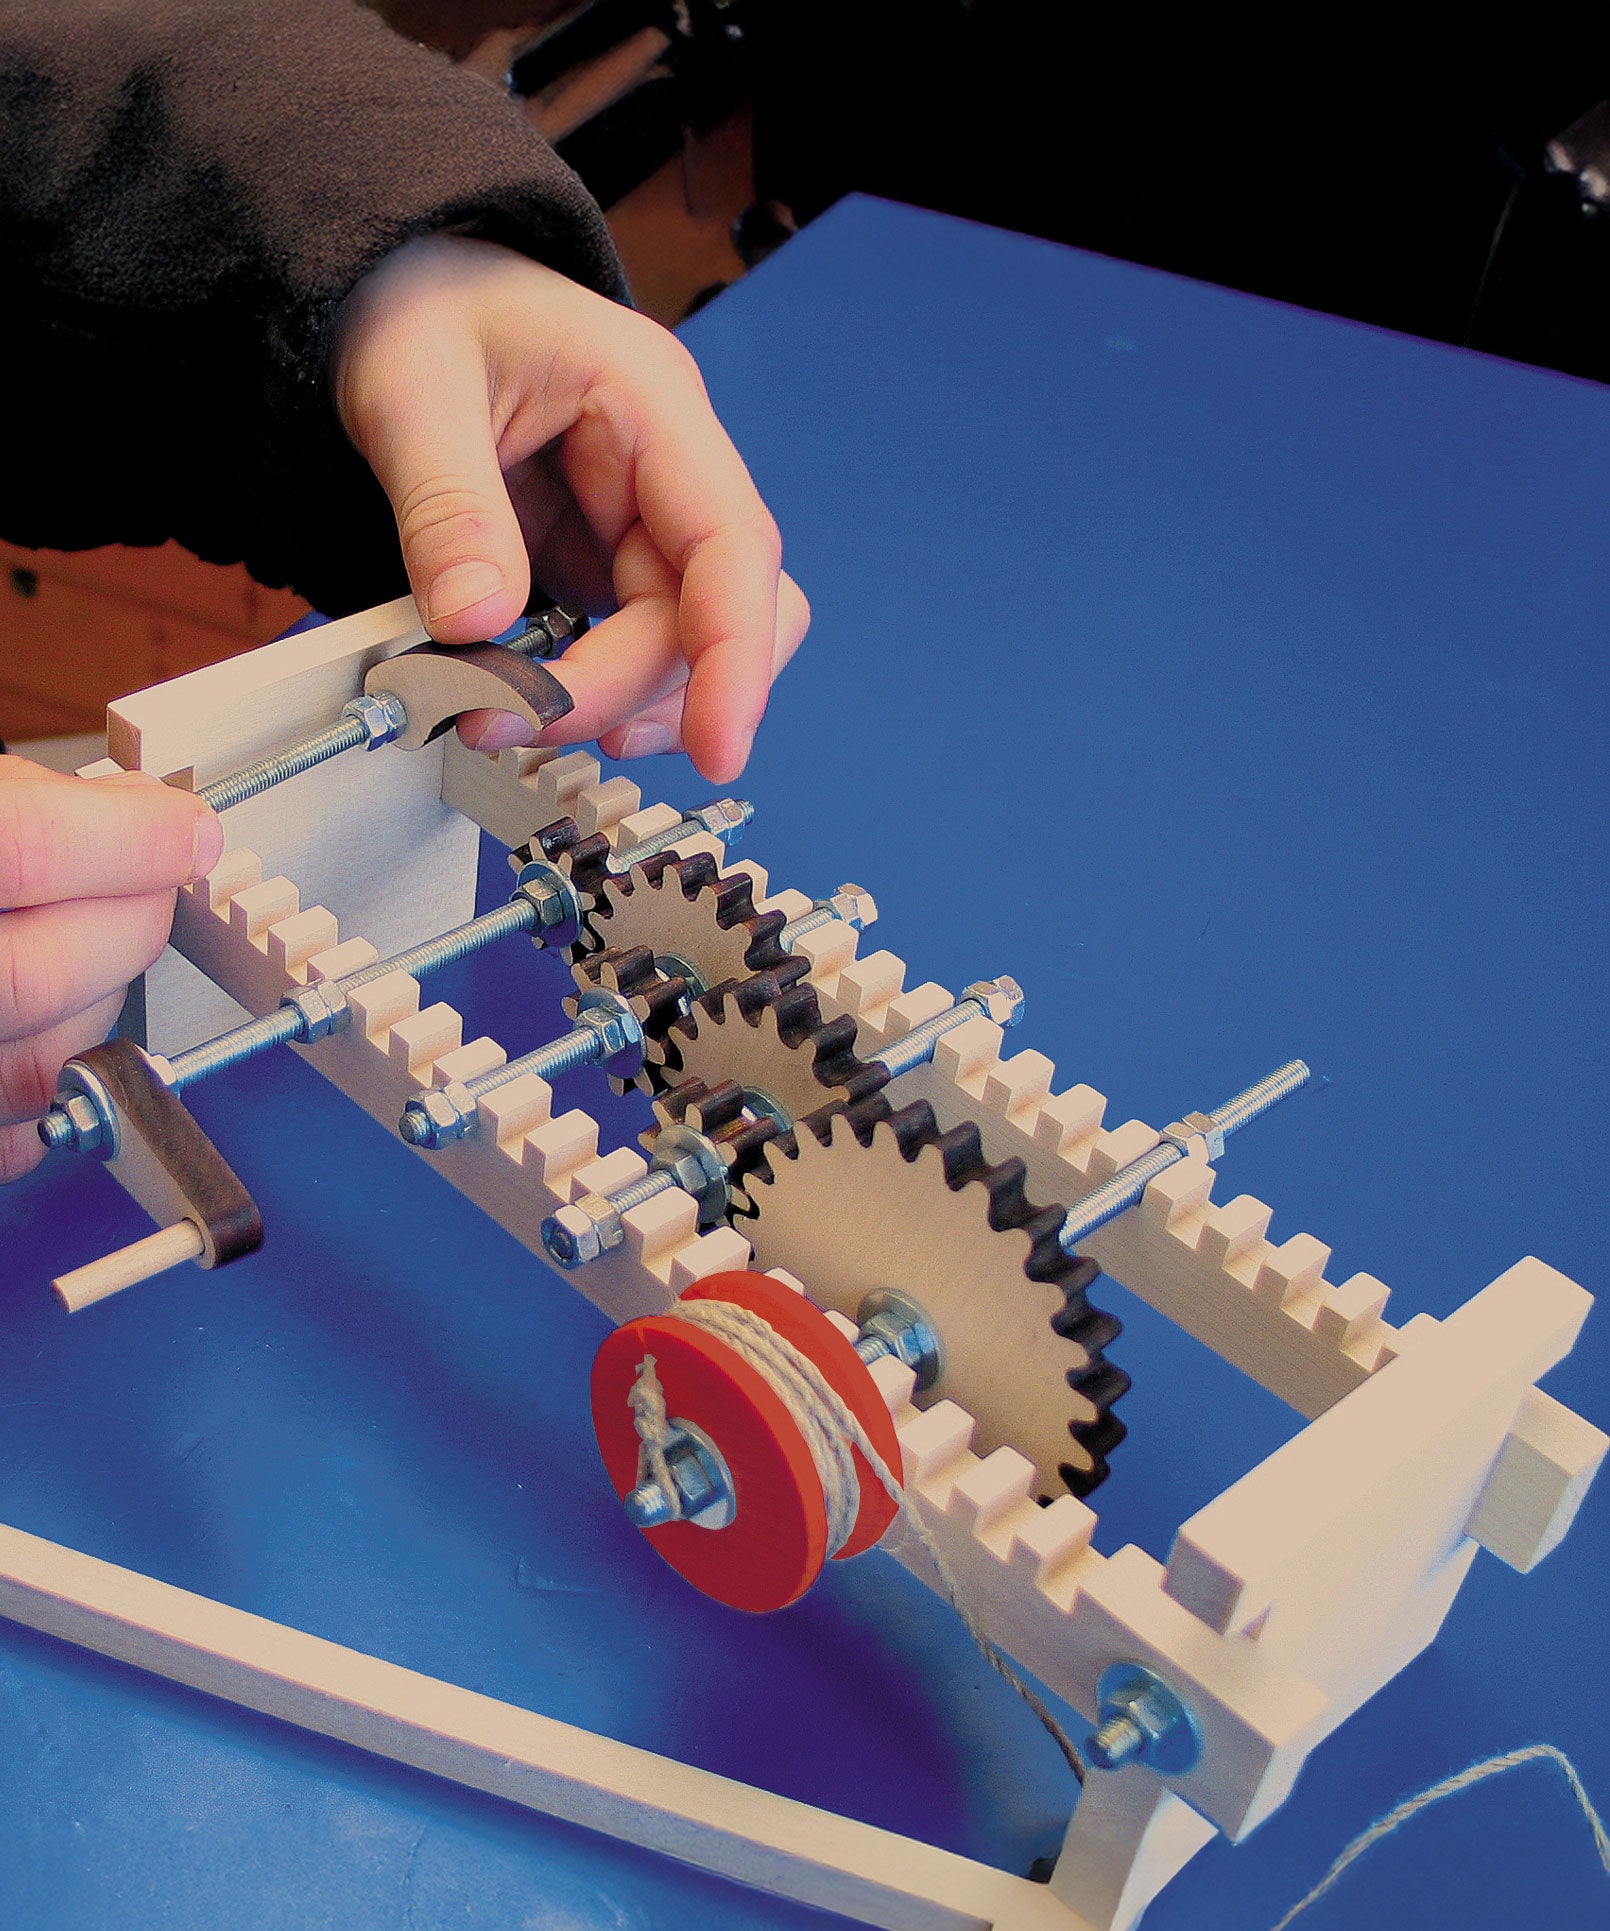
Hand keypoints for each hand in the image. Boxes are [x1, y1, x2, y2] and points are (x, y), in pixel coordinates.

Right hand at [0, 759, 221, 1181]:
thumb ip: (20, 806)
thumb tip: (133, 815)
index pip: (24, 850)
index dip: (129, 838)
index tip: (181, 831)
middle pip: (39, 975)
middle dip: (129, 923)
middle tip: (150, 883)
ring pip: (39, 1066)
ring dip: (100, 1002)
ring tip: (89, 944)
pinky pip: (13, 1137)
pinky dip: (53, 1080)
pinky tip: (43, 1023)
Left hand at [333, 235, 808, 782]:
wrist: (398, 294)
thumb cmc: (422, 309)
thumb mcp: (411, 388)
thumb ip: (446, 505)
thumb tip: (477, 623)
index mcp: (653, 403)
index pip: (734, 544)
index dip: (736, 655)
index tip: (720, 746)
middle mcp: (672, 473)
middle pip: (713, 616)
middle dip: (630, 690)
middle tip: (515, 722)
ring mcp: (643, 524)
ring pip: (688, 646)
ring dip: (620, 704)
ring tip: (515, 722)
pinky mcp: (606, 565)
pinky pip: (632, 649)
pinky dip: (591, 695)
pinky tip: (534, 709)